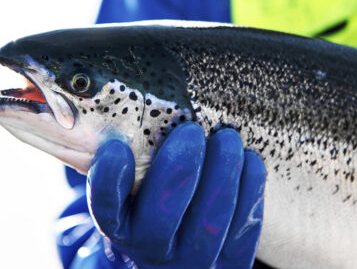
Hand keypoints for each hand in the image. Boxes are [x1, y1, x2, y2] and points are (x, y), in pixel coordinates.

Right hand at [86, 122, 265, 268]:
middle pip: (162, 216)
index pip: (106, 210)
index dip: (108, 179)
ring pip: (209, 222)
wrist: (176, 258)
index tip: (117, 146)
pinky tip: (249, 160)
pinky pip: (245, 229)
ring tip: (227, 138)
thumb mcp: (130, 190)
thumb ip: (124, 157)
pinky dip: (250, 190)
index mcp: (121, 231)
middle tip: (191, 130)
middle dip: (179, 167)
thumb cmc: (151, 205)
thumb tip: (107, 104)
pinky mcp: (231, 265)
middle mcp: (152, 253)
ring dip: (222, 173)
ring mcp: (193, 262)